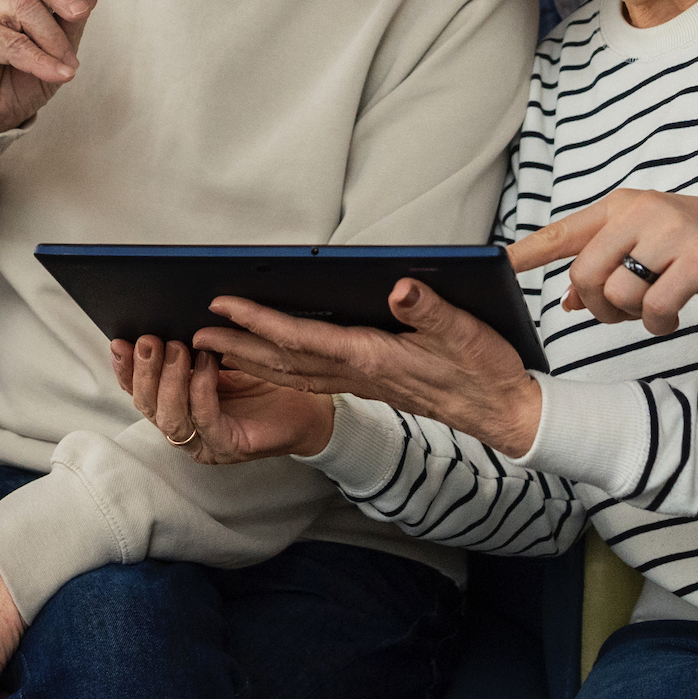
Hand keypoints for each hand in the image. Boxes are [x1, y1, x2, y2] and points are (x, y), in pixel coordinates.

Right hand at [111, 335, 333, 463]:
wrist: (312, 408)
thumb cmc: (269, 385)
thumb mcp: (224, 361)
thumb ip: (196, 349)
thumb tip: (170, 322)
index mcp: (180, 408)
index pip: (142, 393)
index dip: (126, 370)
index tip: (120, 343)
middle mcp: (187, 430)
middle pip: (149, 407)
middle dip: (144, 372)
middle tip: (150, 341)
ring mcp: (205, 443)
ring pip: (171, 419)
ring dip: (170, 381)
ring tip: (177, 349)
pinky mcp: (229, 446)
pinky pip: (206, 420)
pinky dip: (201, 391)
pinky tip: (206, 367)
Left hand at [192, 281, 543, 458]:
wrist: (502, 412)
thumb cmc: (486, 368)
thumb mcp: (466, 330)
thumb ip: (431, 309)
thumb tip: (398, 286)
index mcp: (374, 357)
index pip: (302, 338)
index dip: (259, 321)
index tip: (221, 305)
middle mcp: (360, 374)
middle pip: (285, 361)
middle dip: (238, 345)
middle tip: (195, 331)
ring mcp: (363, 384)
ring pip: (293, 374)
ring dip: (252, 360)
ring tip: (218, 346)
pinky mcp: (372, 385)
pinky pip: (311, 379)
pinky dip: (280, 369)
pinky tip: (271, 360)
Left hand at [509, 187, 697, 333]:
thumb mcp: (655, 243)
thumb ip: (611, 263)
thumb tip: (566, 300)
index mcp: (624, 206)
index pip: (563, 230)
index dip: (526, 253)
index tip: (494, 270)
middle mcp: (643, 212)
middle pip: (584, 273)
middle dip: (594, 307)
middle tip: (619, 314)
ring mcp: (673, 233)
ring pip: (617, 292)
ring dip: (629, 318)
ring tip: (652, 313)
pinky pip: (655, 306)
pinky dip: (658, 323)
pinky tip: (672, 318)